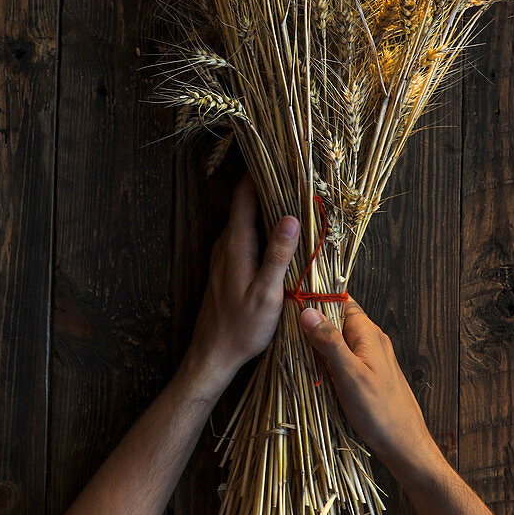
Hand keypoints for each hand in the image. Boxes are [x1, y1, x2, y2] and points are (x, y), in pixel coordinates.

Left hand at [182, 174, 299, 393]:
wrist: (213, 355)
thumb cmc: (241, 328)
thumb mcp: (267, 293)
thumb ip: (278, 254)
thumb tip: (292, 217)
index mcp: (236, 244)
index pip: (244, 195)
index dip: (261, 173)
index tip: (284, 160)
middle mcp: (226, 244)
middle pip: (246, 203)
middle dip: (270, 188)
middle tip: (299, 179)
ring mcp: (224, 255)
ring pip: (246, 220)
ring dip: (267, 209)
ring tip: (297, 202)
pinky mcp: (227, 267)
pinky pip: (245, 236)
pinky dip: (263, 228)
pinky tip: (281, 238)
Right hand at [299, 298, 437, 476]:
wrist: (404, 443)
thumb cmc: (379, 410)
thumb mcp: (349, 374)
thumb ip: (329, 341)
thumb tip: (307, 312)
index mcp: (368, 333)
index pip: (341, 301)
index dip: (318, 298)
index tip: (293, 304)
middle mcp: (371, 340)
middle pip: (338, 319)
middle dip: (315, 324)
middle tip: (288, 332)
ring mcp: (371, 358)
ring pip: (339, 340)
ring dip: (320, 345)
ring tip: (297, 352)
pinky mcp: (368, 375)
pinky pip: (344, 358)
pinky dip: (328, 361)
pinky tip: (316, 372)